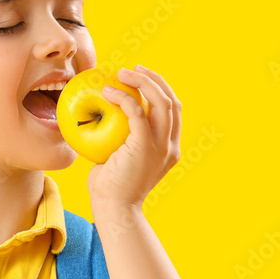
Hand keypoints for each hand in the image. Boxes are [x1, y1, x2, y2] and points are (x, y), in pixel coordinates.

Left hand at [86, 65, 181, 210]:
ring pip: (161, 102)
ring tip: (121, 73)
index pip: (173, 110)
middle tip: (132, 69)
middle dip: (154, 79)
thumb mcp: (121, 158)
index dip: (160, 89)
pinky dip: (124, 97)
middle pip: (171, 101)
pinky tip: (108, 91)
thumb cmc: (110, 187)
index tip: (140, 78)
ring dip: (142, 82)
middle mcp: (170, 146)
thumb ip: (122, 138)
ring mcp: (160, 147)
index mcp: (170, 148)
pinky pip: (137, 113)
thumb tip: (105, 116)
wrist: (113, 208)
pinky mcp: (144, 146)